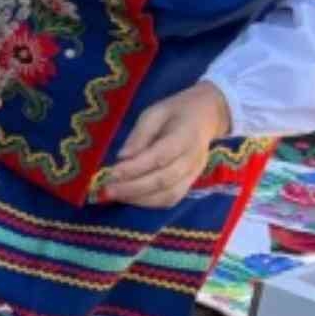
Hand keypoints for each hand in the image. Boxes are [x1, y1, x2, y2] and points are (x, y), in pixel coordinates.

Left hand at [98, 83, 231, 208]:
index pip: (160, 156)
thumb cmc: (175, 112)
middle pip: (164, 180)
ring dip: (140, 199)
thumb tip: (122, 157)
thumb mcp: (154, 113)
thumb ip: (139, 135)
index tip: (111, 173)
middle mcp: (192, 159)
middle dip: (133, 188)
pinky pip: (172, 199)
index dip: (135, 168)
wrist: (206, 116)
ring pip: (169, 194)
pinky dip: (151, 203)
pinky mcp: (192, 182)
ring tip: (116, 195)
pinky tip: (132, 198)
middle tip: (108, 189)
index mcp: (185, 136)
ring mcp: (194, 173)